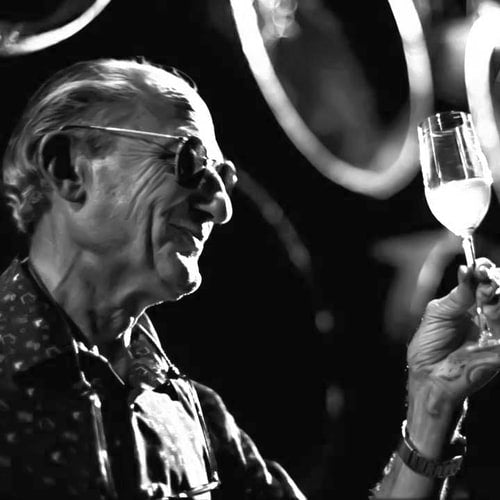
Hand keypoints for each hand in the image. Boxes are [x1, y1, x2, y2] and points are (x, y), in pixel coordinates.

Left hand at [407, 259, 499, 408]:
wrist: (430, 375)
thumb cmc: (429, 346)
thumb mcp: (438, 314)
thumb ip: (457, 295)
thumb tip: (466, 271)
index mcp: (468, 304)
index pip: (483, 280)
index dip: (483, 270)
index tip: (479, 265)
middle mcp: (485, 313)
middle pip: (499, 288)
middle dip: (494, 278)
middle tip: (484, 276)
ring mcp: (495, 329)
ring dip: (498, 294)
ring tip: (486, 293)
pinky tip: (491, 311)